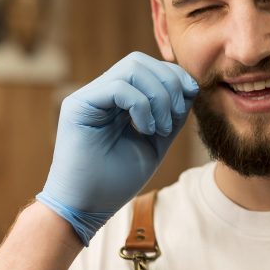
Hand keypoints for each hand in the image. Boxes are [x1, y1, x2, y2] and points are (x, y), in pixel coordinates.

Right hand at [36, 52, 198, 244]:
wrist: (86, 208)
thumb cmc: (116, 181)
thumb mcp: (155, 142)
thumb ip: (170, 115)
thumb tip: (189, 88)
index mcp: (116, 100)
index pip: (147, 67)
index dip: (173, 75)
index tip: (191, 96)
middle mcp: (99, 93)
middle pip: (138, 61)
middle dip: (168, 81)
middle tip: (174, 116)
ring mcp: (87, 97)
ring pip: (130, 69)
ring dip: (158, 96)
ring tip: (160, 127)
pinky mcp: (78, 106)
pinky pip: (118, 88)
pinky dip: (141, 106)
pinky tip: (146, 130)